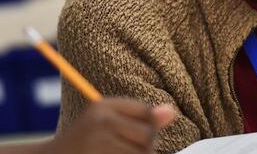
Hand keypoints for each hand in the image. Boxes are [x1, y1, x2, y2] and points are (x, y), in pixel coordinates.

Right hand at [43, 98, 174, 153]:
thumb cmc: (84, 142)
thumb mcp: (105, 122)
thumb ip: (139, 116)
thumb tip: (172, 112)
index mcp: (102, 106)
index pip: (146, 112)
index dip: (150, 127)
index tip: (138, 136)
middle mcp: (101, 121)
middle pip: (148, 135)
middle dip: (146, 146)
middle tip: (127, 149)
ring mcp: (100, 144)